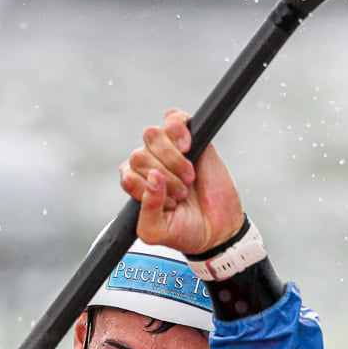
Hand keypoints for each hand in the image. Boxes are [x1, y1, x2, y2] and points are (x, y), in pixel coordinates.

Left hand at [119, 108, 243, 256]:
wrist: (219, 229)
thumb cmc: (185, 231)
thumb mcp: (157, 231)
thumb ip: (148, 209)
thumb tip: (153, 176)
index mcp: (136, 184)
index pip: (128, 175)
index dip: (148, 190)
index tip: (169, 205)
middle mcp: (148, 164)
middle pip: (139, 155)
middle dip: (164, 179)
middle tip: (183, 194)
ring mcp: (167, 149)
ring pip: (152, 136)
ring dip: (171, 159)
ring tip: (188, 178)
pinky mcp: (188, 137)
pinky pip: (172, 117)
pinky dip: (177, 129)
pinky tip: (188, 147)